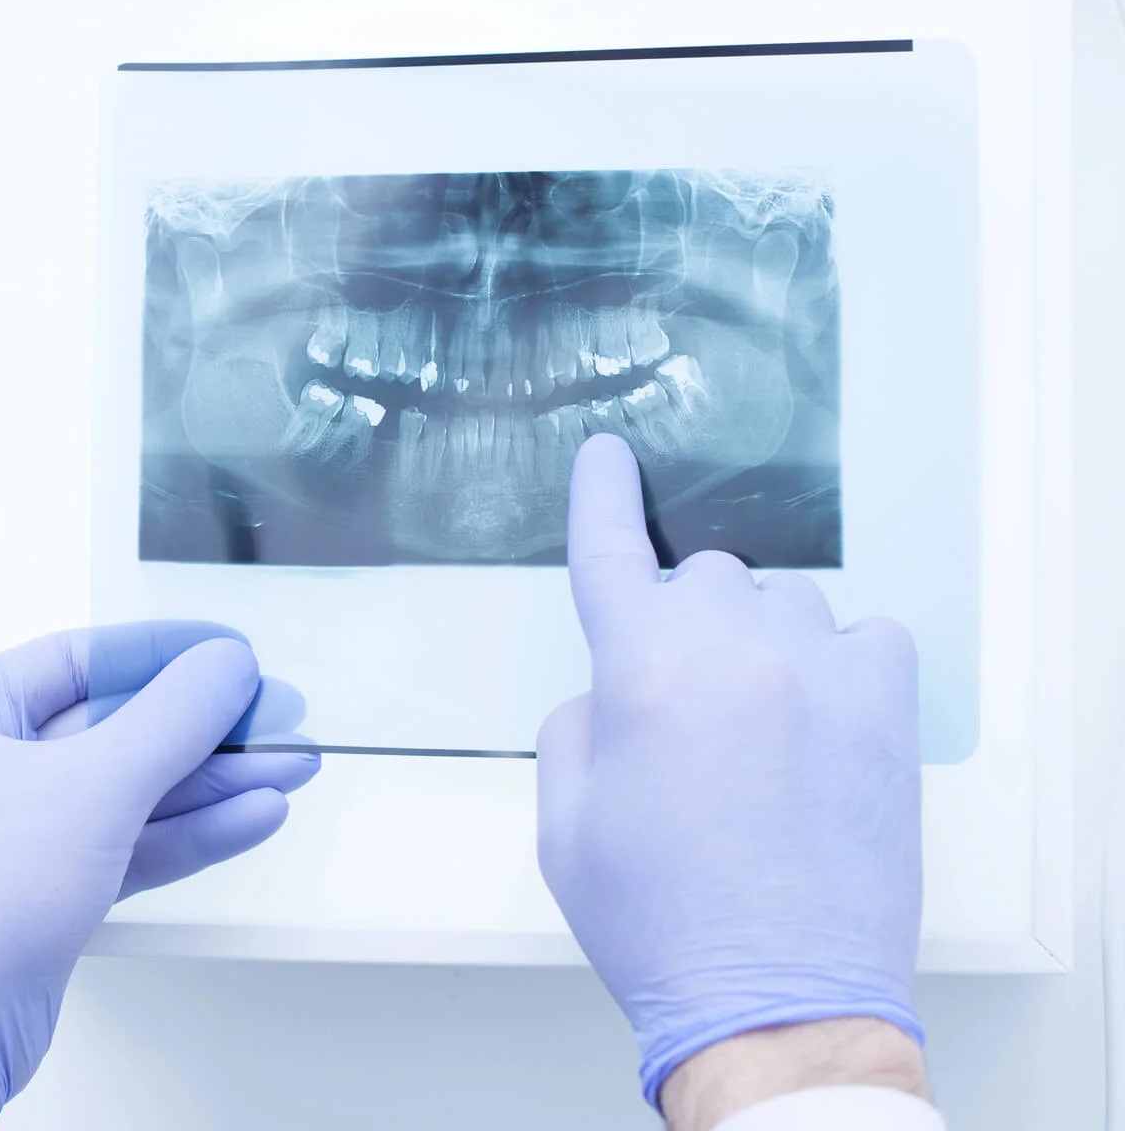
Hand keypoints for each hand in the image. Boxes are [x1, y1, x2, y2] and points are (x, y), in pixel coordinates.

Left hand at [0, 621, 320, 1130]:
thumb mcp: (93, 785)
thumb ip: (171, 718)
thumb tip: (220, 667)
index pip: (69, 662)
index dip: (157, 652)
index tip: (221, 649)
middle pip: (107, 729)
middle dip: (198, 728)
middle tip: (269, 714)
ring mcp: (5, 839)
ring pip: (125, 793)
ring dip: (208, 782)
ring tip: (285, 764)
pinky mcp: (40, 895)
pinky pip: (123, 844)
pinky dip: (186, 832)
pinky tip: (250, 814)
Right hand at [537, 435, 924, 1108]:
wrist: (776, 998)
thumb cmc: (664, 924)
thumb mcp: (564, 825)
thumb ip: (575, 726)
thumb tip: (612, 693)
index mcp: (641, 673)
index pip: (609, 550)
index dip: (601, 493)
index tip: (609, 454)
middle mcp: (734, 653)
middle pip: (700, 576)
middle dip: (678, 623)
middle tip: (678, 706)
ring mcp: (821, 675)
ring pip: (780, 602)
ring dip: (755, 642)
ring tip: (752, 733)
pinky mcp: (886, 711)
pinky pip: (864, 638)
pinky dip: (835, 661)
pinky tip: (816, 718)